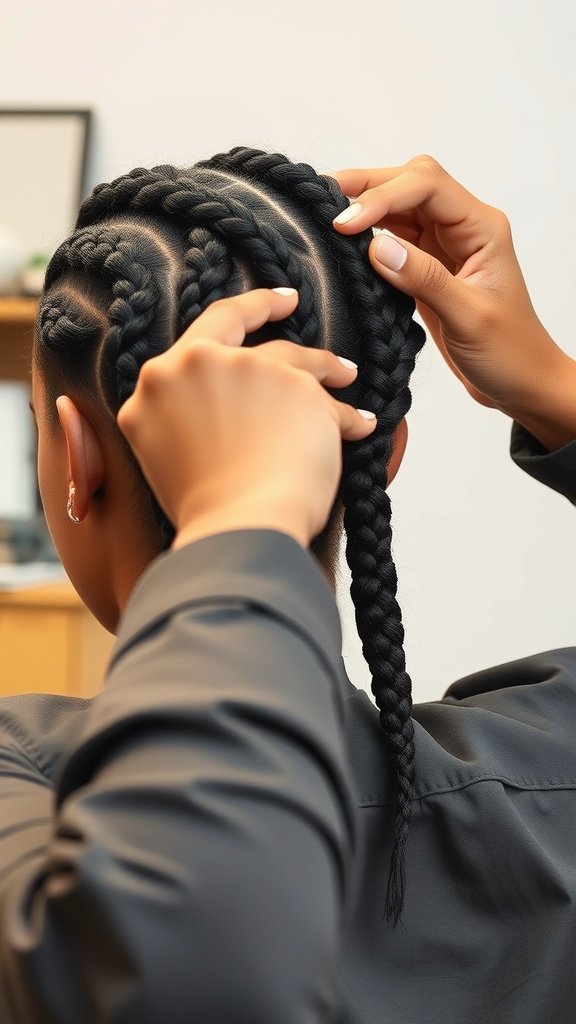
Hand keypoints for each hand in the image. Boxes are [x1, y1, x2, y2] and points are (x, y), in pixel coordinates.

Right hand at [117, 288, 376, 549]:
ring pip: (292, 357)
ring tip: (346, 378)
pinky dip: (345, 412)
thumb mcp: (165, 456)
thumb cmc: (206, 511)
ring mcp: (246, 369)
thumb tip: (211, 413)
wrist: (238, 529)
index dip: (221, 325)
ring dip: (324, 367)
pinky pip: (326, 397)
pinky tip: (360, 424)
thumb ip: (179, 417)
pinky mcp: (295, 384)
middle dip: (266, 304)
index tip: (243, 316)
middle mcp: (196, 365)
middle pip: (236, 317)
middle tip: (289, 301)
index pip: (191, 341)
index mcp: (156, 385)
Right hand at [332, 156, 575, 446]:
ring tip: (326, 217)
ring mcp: (445, 247)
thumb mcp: (468, 318)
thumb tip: (376, 246)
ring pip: (400, 208)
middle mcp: (463, 228)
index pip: (428, 187)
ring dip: (366, 208)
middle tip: (322, 201)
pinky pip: (395, 239)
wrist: (521, 383)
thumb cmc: (510, 353)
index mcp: (482, 229)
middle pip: (411, 183)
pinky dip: (369, 237)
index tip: (345, 223)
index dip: (383, 196)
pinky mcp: (428, 268)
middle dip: (369, 186)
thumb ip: (424, 279)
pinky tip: (347, 245)